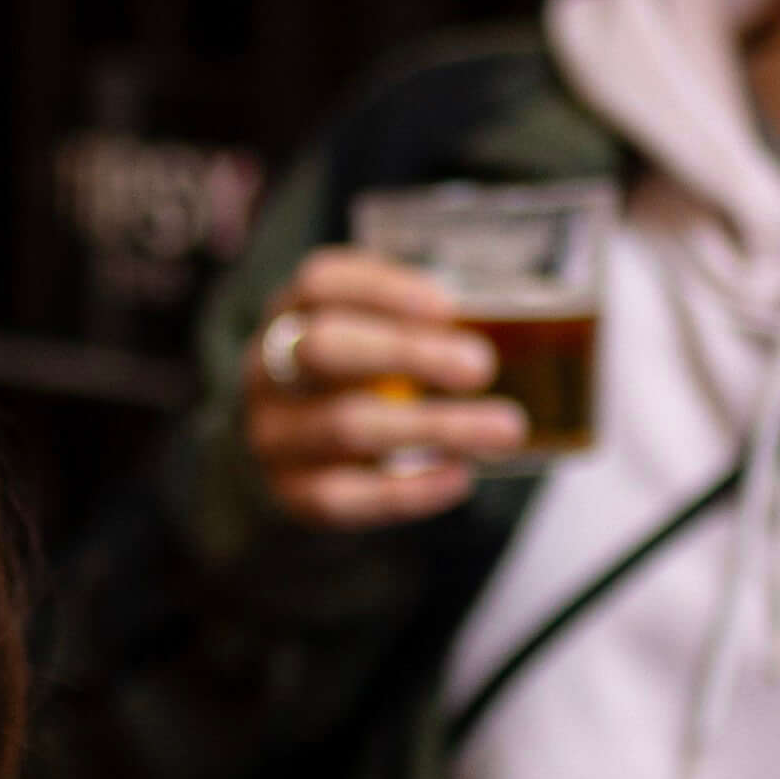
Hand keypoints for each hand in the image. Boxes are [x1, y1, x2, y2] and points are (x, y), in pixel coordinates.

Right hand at [239, 246, 523, 528]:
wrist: (300, 457)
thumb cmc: (357, 380)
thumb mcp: (374, 336)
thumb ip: (424, 327)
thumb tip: (510, 326)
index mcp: (292, 312)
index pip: (321, 283)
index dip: (384, 290)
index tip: (447, 307)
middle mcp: (268, 369)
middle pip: (326, 349)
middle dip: (408, 353)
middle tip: (482, 366)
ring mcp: (273, 433)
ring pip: (345, 426)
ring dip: (434, 425)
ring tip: (505, 428)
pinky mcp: (292, 493)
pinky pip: (346, 495)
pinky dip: (410, 489)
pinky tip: (460, 476)